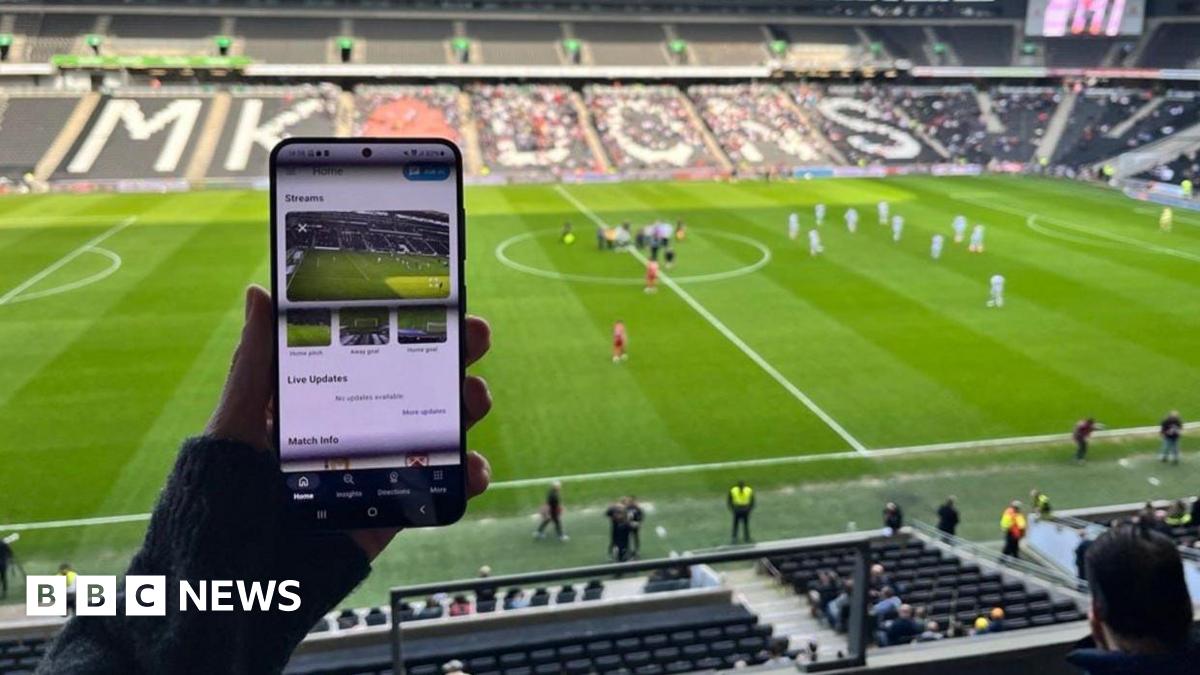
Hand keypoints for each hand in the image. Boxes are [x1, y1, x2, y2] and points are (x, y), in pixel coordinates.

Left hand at [206, 285, 492, 560]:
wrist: (229, 584)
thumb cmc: (221, 495)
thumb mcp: (237, 421)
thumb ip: (255, 363)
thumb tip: (259, 294)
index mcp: (320, 398)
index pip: (371, 351)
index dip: (408, 324)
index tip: (438, 300)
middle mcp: (355, 428)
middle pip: (414, 384)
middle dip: (452, 356)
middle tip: (473, 336)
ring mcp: (378, 468)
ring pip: (436, 430)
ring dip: (465, 409)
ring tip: (474, 399)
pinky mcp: (391, 509)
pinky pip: (438, 488)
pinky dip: (465, 477)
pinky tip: (472, 468)